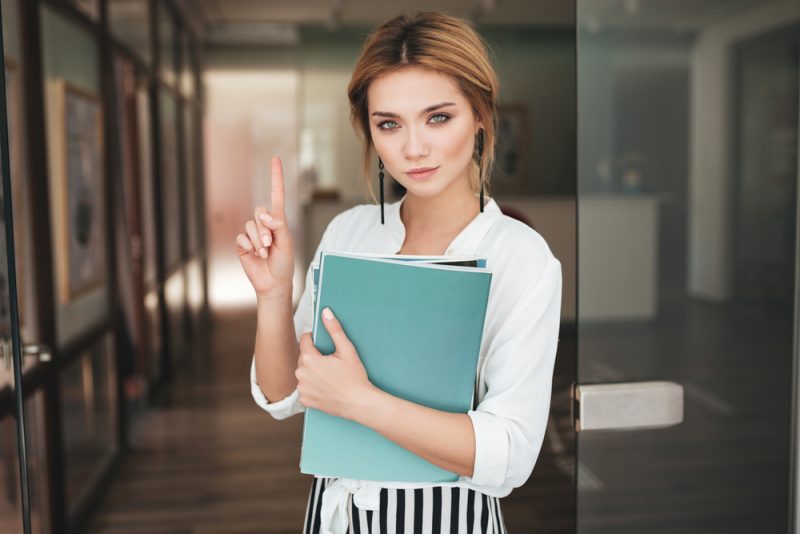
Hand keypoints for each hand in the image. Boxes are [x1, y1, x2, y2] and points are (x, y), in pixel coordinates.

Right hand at [235, 156, 294, 298]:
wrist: (273, 282)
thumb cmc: (284, 262)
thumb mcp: (287, 242)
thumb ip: (278, 226)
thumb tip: (264, 215)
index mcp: (278, 220)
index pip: (276, 194)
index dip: (275, 177)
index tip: (275, 158)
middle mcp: (264, 224)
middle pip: (259, 211)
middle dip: (265, 228)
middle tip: (270, 244)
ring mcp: (252, 233)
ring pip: (250, 225)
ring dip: (258, 240)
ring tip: (264, 252)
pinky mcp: (242, 243)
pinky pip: (241, 237)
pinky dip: (248, 246)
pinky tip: (253, 254)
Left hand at [295, 308, 375, 418]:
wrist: (359, 403)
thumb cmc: (354, 378)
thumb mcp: (347, 350)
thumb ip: (334, 329)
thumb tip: (325, 313)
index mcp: (309, 359)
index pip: (305, 340)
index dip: (315, 340)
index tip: (324, 345)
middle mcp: (301, 374)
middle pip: (304, 357)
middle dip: (315, 357)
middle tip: (332, 363)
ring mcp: (302, 388)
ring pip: (304, 373)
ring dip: (312, 372)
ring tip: (329, 376)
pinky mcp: (305, 400)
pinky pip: (305, 387)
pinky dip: (313, 386)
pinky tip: (326, 386)